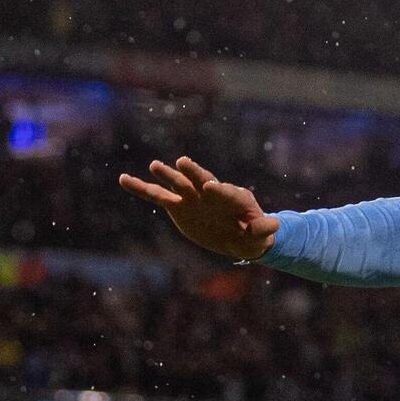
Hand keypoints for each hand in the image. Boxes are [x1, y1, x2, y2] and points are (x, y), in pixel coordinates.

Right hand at [118, 157, 278, 261]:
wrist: (239, 238)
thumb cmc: (254, 236)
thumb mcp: (261, 236)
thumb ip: (264, 229)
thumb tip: (275, 225)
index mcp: (235, 198)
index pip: (226, 192)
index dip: (219, 189)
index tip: (209, 186)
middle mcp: (212, 193)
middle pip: (202, 180)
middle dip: (193, 172)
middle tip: (182, 162)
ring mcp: (193, 198)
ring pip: (177, 184)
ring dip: (167, 175)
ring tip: (155, 165)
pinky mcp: (178, 206)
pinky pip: (157, 196)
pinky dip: (141, 188)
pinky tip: (124, 179)